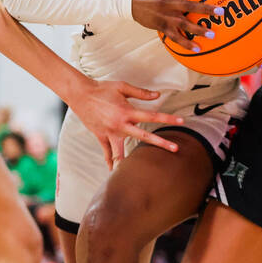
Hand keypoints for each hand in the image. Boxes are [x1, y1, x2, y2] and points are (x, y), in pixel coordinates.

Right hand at [69, 78, 184, 168]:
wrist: (80, 94)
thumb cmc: (102, 88)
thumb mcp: (122, 87)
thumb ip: (141, 92)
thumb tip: (157, 95)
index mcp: (127, 111)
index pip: (152, 115)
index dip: (168, 118)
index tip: (181, 121)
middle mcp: (120, 125)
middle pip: (144, 137)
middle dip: (160, 143)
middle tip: (175, 149)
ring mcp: (110, 133)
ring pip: (122, 152)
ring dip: (130, 163)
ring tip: (138, 175)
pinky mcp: (101, 136)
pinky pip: (107, 152)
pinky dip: (110, 162)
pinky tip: (113, 172)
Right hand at [132, 0, 224, 49]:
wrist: (128, 0)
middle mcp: (169, 2)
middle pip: (190, 6)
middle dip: (206, 9)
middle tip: (221, 12)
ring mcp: (165, 16)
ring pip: (184, 24)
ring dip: (198, 30)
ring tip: (213, 35)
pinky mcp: (161, 26)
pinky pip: (175, 37)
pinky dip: (186, 44)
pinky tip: (198, 49)